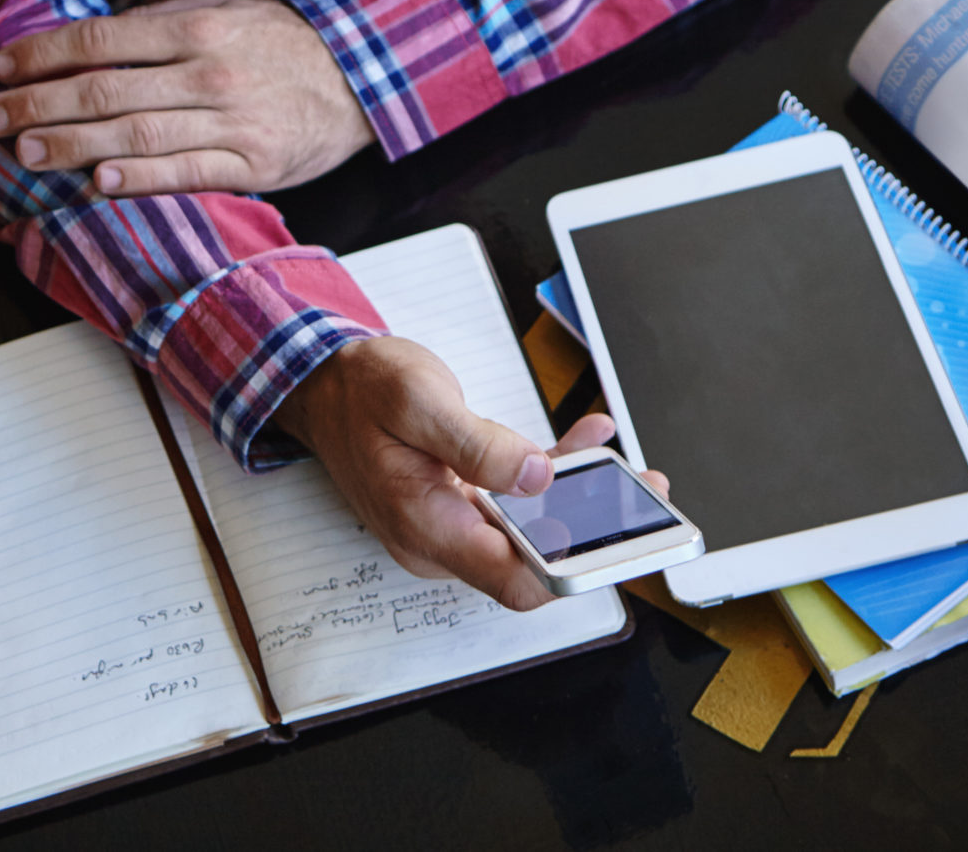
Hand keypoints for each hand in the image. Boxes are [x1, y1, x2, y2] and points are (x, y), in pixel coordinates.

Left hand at [0, 0, 373, 195]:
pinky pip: (187, 173)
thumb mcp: (223, 9)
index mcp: (194, 27)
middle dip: (39, 104)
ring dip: (73, 144)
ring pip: (136, 133)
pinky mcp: (252, 163)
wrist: (362, 78)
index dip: (44, 54)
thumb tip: (88, 38)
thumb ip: (159, 22)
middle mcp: (206, 72)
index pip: (101, 39)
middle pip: (106, 89)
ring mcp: (230, 121)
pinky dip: (141, 180)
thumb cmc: (279, 43)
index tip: (1, 68)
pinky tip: (100, 183)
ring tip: (25, 152)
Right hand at [270, 337, 669, 612]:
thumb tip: (538, 476)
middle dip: (593, 532)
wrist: (325, 385)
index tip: (617, 540)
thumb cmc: (361, 391)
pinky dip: (555, 478)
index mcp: (427, 525)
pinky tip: (586, 444)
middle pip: (533, 562)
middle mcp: (441, 540)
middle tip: (642, 495)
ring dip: (581, 501)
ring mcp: (452, 526)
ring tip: (626, 467)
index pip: (514, 581)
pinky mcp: (462, 506)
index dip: (572, 570)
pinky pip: (518, 507)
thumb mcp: (417, 400)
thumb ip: (477, 443)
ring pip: (531, 533)